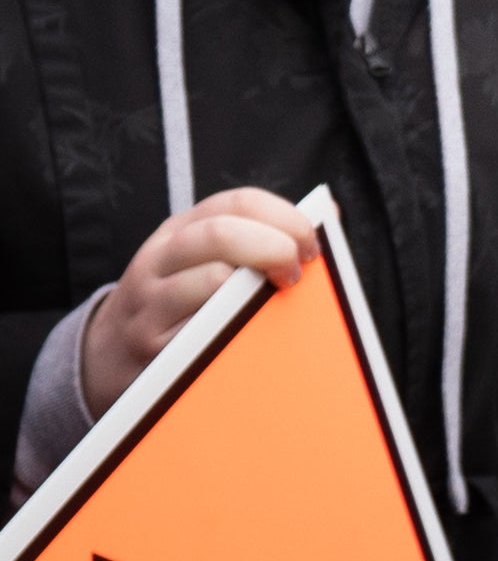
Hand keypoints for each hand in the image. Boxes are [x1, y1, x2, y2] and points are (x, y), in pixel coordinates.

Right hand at [80, 190, 310, 414]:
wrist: (106, 357)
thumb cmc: (179, 302)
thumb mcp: (204, 259)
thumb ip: (260, 235)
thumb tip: (328, 211)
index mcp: (180, 230)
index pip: (237, 202)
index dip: (285, 216)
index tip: (313, 242)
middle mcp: (160, 259)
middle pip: (221, 234)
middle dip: (274, 247)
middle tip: (297, 272)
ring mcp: (149, 302)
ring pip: (210, 281)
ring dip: (257, 290)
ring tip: (274, 302)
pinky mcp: (150, 345)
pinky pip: (200, 331)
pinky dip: (234, 326)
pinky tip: (250, 331)